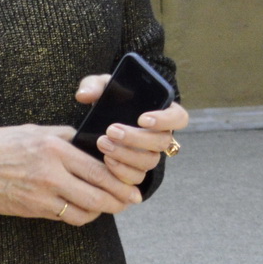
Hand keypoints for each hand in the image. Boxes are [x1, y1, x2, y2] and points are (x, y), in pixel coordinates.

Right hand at [0, 123, 144, 223]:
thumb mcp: (34, 130)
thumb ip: (65, 137)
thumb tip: (90, 142)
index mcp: (54, 149)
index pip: (98, 170)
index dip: (120, 182)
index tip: (134, 186)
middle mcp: (51, 174)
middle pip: (97, 195)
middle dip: (119, 201)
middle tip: (130, 201)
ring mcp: (41, 196)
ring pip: (83, 212)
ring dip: (100, 211)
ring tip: (108, 205)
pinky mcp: (32, 210)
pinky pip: (65, 218)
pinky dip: (79, 216)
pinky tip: (83, 209)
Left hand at [75, 74, 189, 189]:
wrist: (97, 124)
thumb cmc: (108, 101)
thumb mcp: (102, 87)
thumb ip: (94, 85)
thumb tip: (84, 95)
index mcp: (162, 112)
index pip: (178, 118)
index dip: (165, 120)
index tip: (142, 119)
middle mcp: (160, 136)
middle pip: (162, 142)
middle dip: (136, 138)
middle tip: (111, 130)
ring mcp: (150, 155)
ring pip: (149, 161)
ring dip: (126, 154)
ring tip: (103, 144)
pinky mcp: (136, 170)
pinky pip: (137, 177)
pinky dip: (121, 171)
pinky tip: (106, 160)